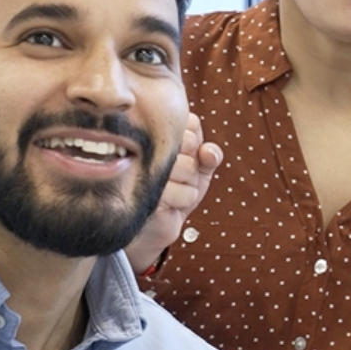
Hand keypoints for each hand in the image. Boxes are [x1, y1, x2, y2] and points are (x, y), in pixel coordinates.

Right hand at [126, 117, 221, 274]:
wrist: (151, 227)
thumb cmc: (174, 193)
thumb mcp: (198, 170)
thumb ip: (210, 155)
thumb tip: (208, 152)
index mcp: (156, 132)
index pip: (192, 122)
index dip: (196, 142)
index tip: (184, 155)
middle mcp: (144, 144)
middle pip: (190, 141)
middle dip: (193, 164)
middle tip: (177, 176)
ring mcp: (140, 165)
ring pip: (189, 167)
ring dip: (189, 184)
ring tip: (171, 190)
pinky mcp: (144, 189)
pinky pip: (186, 192)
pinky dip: (183, 201)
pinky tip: (168, 203)